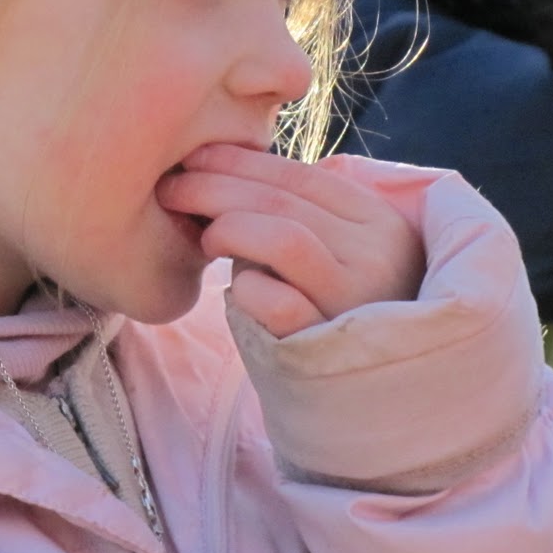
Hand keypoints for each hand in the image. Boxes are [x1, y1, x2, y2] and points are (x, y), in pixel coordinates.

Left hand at [156, 144, 424, 337]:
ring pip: (282, 238)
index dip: (239, 162)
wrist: (357, 394)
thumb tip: (214, 165)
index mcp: (382, 223)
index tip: (192, 157)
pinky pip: (275, 301)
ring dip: (227, 229)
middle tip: (170, 189)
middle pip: (281, 201)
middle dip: (213, 187)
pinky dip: (245, 290)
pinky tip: (235, 290)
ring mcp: (359, 301)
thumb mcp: (329, 252)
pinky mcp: (329, 343)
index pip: (301, 176)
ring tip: (205, 240)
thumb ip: (293, 212)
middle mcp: (382, 256)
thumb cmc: (326, 310)